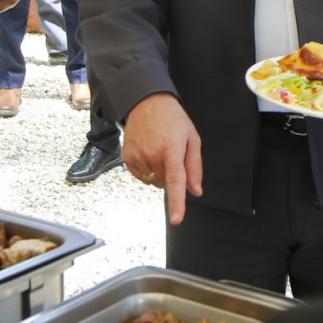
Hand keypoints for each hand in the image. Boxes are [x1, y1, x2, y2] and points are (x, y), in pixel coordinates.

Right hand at [123, 92, 202, 224]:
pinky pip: (143, 178)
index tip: (177, 219)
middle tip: (172, 152)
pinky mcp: (127, 159)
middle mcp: (152, 154)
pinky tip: (149, 154)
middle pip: (167, 182)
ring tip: (159, 149)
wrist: (145, 102)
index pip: (175, 181)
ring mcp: (138, 157)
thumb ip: (194, 166)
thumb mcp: (192, 138)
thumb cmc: (172, 119)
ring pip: (155, 182)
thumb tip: (195, 190)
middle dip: (172, 174)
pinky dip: (149, 171)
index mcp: (171, 148)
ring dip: (160, 172)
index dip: (177, 202)